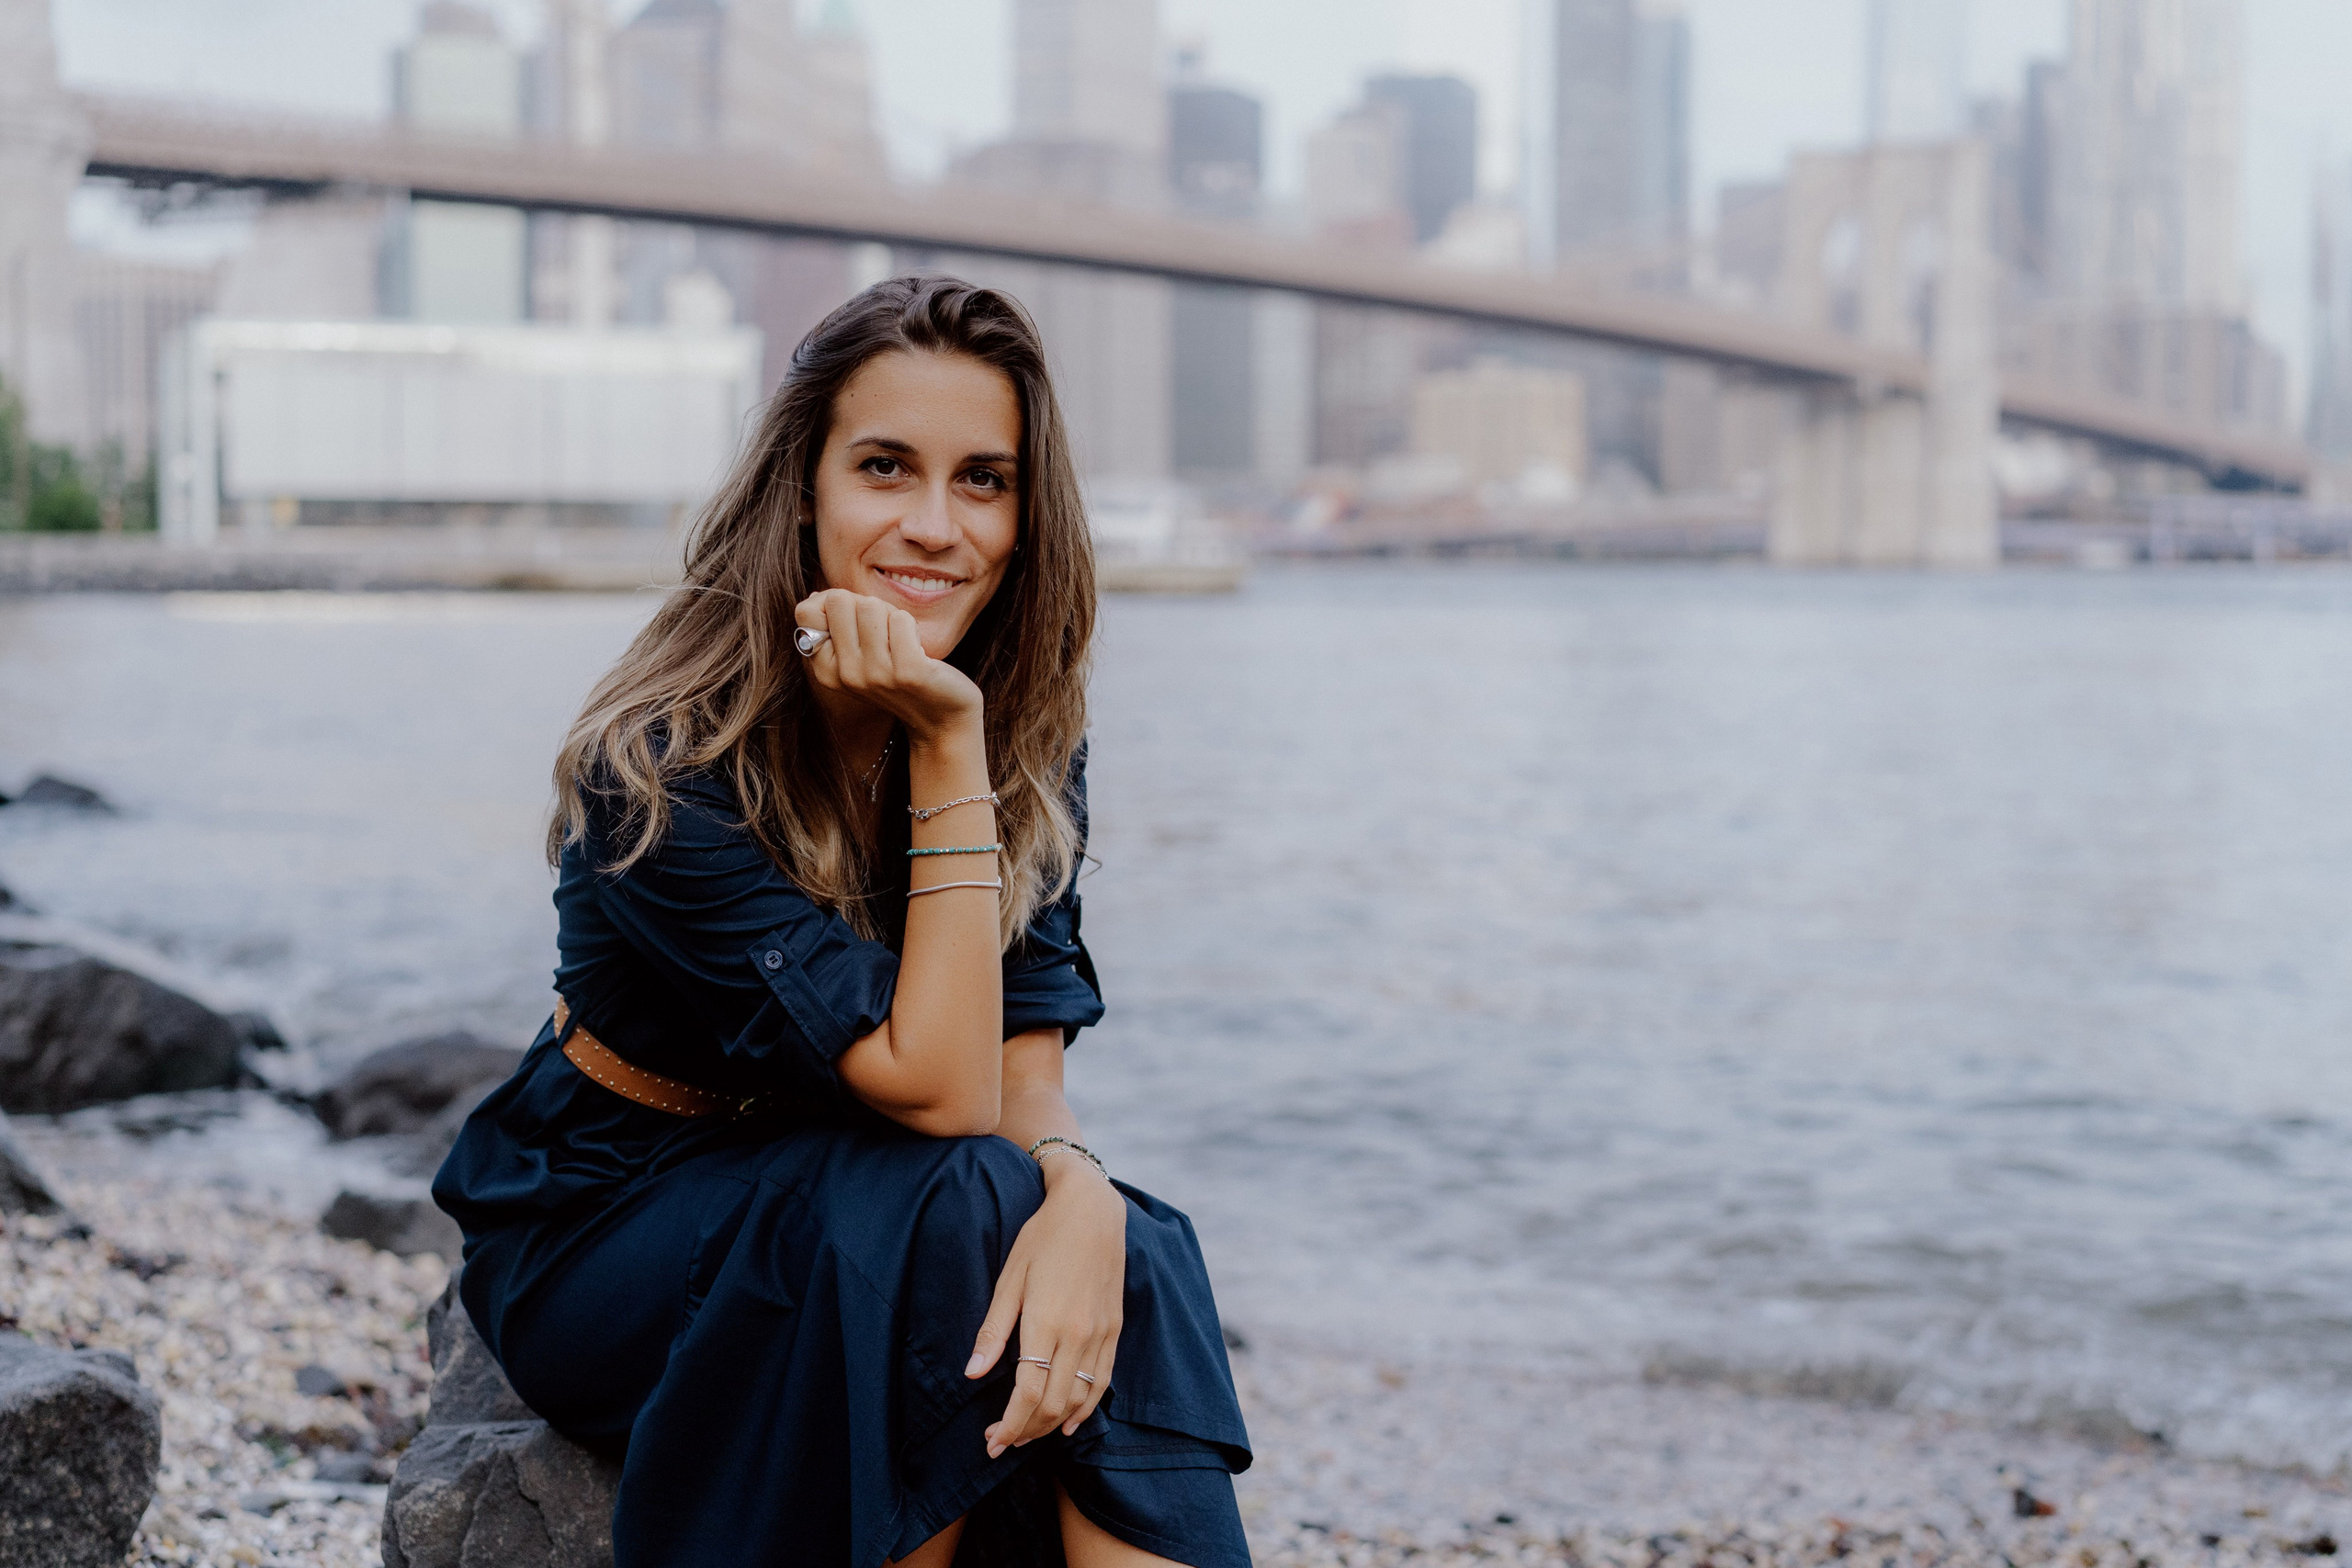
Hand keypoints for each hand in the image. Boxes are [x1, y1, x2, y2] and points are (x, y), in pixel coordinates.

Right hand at [795, 589, 981, 741]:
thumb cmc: (900, 675)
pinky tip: (917, 652)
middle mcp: (845, 675)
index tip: (856, 621)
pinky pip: (901, 619)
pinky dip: (912, 626)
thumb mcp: (859, 658)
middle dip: (866, 606)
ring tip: (901, 642)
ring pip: (871, 606)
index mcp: (826, 670)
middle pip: (838, 601)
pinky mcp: (907, 672)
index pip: (806, 612)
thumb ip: (837, 630)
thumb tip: (819, 596)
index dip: (832, 602)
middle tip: (885, 632)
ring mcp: (875, 675)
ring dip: (891, 615)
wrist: (941, 717)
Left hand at [964, 1159, 1125, 1455]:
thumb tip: (972, 1374)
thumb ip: (993, 1331)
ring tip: (1027, 1434)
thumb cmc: (1043, 1238)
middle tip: (1000, 1442)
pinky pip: (1103, 1382)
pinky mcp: (1114, 1329)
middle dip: (1026, 1432)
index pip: (1028, 1394)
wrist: (1092, 1210)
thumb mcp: (1009, 1279)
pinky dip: (1086, 1409)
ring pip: (1079, 1399)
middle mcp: (1078, 1335)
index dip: (1009, 1425)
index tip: (991, 1441)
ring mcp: (1100, 1334)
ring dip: (1052, 1425)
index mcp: (1046, 1322)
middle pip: (1053, 1405)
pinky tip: (1069, 1422)